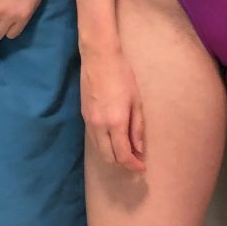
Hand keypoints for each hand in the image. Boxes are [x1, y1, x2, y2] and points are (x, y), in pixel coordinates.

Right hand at [81, 50, 144, 172]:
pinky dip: (104, 145)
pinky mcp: (84, 116)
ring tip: (125, 151)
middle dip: (122, 164)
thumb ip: (137, 127)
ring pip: (99, 150)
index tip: (142, 168)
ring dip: (112, 155)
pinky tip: (113, 139)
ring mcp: (89, 121)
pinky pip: (94, 139)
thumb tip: (139, 149)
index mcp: (115, 123)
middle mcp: (99, 126)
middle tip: (134, 161)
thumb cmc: (122, 76)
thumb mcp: (136, 101)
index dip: (133, 165)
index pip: (123, 155)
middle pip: (108, 158)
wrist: (99, 58)